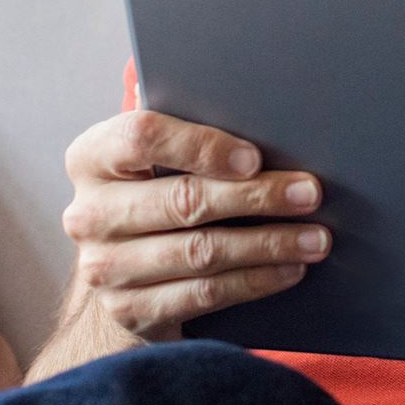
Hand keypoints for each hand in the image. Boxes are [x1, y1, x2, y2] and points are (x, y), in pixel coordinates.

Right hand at [56, 111, 328, 340]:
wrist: (121, 271)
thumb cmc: (152, 193)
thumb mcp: (155, 155)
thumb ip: (182, 125)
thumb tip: (240, 94)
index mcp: (91, 158)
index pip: (141, 137)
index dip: (201, 145)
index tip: (254, 157)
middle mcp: (89, 214)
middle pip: (182, 201)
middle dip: (256, 198)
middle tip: (309, 194)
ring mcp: (105, 268)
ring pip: (200, 253)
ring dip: (268, 245)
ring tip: (315, 239)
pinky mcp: (130, 310)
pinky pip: (204, 295)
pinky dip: (254, 281)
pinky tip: (289, 269)